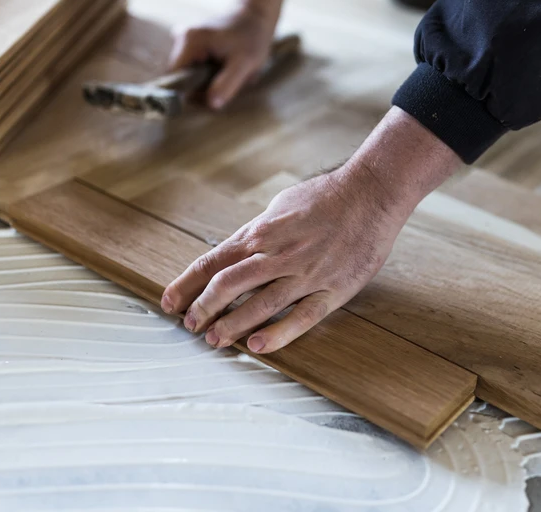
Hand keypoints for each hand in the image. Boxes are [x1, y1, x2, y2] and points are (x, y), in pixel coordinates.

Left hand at [160, 107, 463, 352]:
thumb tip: (237, 248)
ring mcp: (305, 273)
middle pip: (228, 285)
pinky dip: (277, 334)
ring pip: (259, 305)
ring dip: (232, 325)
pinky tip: (258, 345)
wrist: (372, 194)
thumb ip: (258, 230)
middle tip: (190, 326)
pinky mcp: (332, 290)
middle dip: (203, 308)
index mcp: (262, 232)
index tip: (169, 302)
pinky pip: (300, 317)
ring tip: (214, 341)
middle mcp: (278, 253)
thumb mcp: (282, 205)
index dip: (187, 284)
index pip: (214, 261)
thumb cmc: (327, 197)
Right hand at [168, 0, 290, 109]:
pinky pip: (192, 64)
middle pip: (180, 75)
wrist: (256, 14)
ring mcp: (183, 37)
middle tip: (224, 81)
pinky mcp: (190, 40)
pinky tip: (222, 63)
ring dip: (204, 78)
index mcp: (189, 41)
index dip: (190, 92)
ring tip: (225, 70)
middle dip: (200, 85)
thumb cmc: (253, 38)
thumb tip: (211, 105)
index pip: (175, 77)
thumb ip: (227, 85)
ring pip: (187, 71)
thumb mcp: (244, 65)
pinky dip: (206, 69)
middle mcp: (180, 36)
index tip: (210, 95)